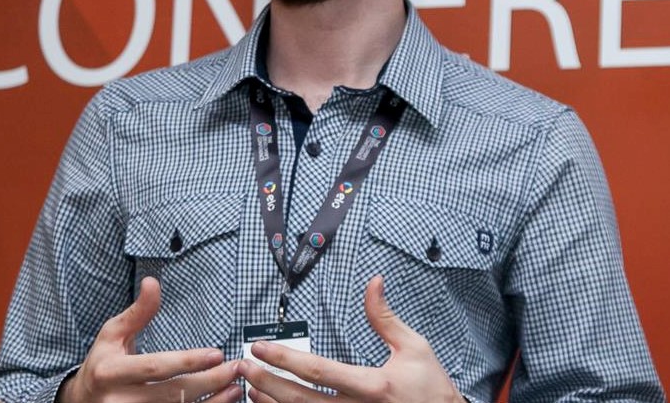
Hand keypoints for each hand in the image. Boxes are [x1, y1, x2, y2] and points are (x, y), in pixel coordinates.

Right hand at [59, 276, 240, 402]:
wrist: (81, 402)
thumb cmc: (102, 364)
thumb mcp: (112, 334)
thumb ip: (137, 312)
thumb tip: (153, 283)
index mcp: (111, 373)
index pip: (155, 368)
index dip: (187, 361)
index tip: (216, 354)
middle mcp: (119, 401)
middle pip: (172, 395)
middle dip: (208, 382)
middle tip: (236, 368)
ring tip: (236, 389)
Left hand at [238, 275, 463, 402]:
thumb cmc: (431, 389)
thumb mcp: (413, 347)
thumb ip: (385, 317)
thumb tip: (373, 282)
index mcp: (372, 386)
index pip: (319, 371)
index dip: (286, 358)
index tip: (260, 347)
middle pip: (300, 401)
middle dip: (267, 383)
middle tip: (243, 367)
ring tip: (249, 389)